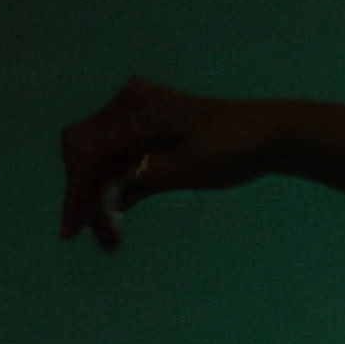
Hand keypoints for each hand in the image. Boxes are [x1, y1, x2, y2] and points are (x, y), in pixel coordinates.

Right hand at [56, 79, 286, 249]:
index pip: (87, 153)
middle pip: (86, 154)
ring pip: (100, 158)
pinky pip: (118, 158)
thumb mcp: (185, 170)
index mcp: (135, 109)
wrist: (271, 133)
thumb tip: (107, 199)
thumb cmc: (233, 148)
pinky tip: (118, 217)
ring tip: (112, 238)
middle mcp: (128, 104)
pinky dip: (116, 186)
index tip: (73, 231)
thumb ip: (140, 181)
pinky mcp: (147, 129)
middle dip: (86, 197)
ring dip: (101, 196)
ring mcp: (136, 115)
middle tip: (101, 239)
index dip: (76, 193)